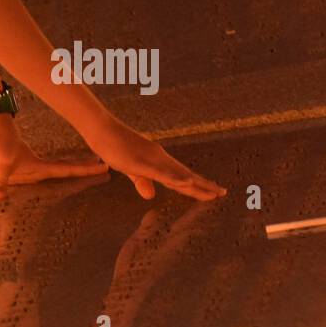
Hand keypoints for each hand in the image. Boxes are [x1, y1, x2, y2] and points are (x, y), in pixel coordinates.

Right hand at [0, 115, 107, 201]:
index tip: (102, 169)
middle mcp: (33, 171)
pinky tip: (74, 164)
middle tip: (106, 168)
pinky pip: (52, 162)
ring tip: (95, 165)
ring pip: (59, 168)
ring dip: (76, 168)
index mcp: (32, 171)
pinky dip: (65, 163)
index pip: (63, 172)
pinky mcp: (25, 157)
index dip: (83, 171)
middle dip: (84, 171)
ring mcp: (29, 165)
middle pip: (65, 172)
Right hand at [84, 116, 225, 200]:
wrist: (102, 130)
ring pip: (178, 175)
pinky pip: (161, 172)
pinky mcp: (142, 161)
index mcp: (158, 163)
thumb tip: (150, 196)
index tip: (213, 192)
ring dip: (196, 184)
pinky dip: (175, 178)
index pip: (182, 177)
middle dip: (204, 185)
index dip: (197, 185)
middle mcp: (161, 159)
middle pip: (186, 176)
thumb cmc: (115, 148)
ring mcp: (153, 159)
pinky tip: (187, 182)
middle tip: (223, 193)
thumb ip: (141, 182)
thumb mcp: (130, 170)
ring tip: (213, 192)